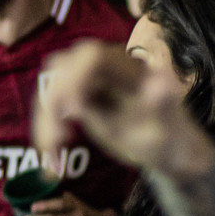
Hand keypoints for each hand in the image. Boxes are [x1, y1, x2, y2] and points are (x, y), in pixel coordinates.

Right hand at [38, 42, 203, 174]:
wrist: (166, 150)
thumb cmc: (170, 138)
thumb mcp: (170, 127)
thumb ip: (164, 106)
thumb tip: (161, 84)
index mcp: (130, 68)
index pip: (92, 56)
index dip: (74, 78)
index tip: (72, 113)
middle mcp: (106, 66)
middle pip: (62, 68)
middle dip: (52, 104)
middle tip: (58, 142)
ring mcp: (88, 79)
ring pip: (50, 89)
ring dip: (44, 122)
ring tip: (53, 158)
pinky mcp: (77, 94)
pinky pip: (49, 106)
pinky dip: (45, 130)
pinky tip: (53, 158)